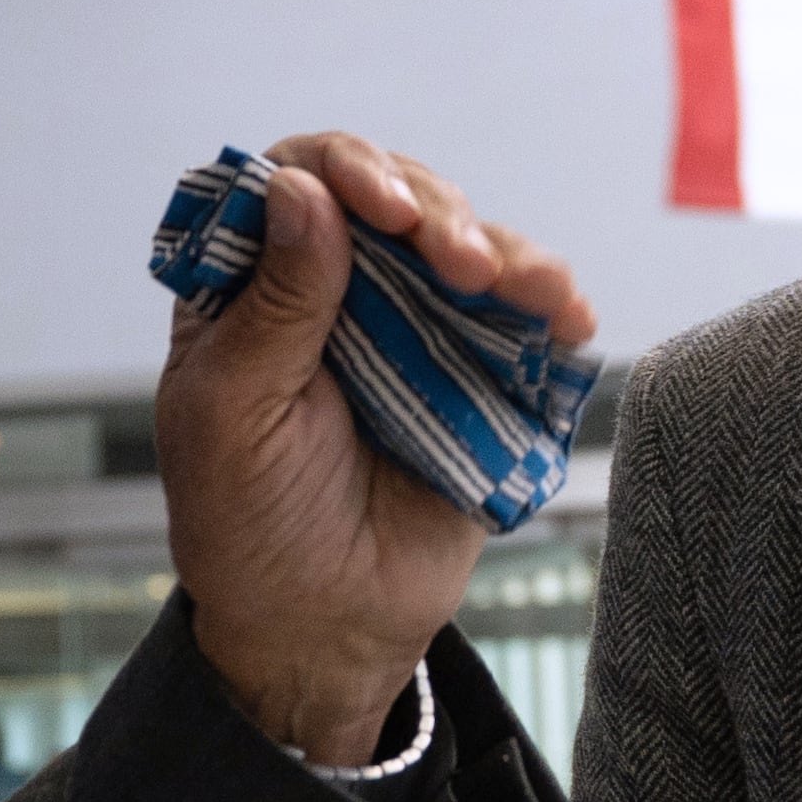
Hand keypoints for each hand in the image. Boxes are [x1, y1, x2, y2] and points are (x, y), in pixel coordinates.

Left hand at [154, 132, 594, 764]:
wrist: (323, 632)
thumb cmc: (250, 523)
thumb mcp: (235, 415)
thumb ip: (273, 306)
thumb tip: (298, 187)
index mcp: (253, 287)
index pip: (294, 179)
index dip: (340, 169)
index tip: (380, 208)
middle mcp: (336, 288)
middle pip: (394, 194)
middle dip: (434, 210)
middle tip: (457, 262)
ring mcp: (414, 326)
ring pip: (469, 242)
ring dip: (503, 248)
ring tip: (521, 289)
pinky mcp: (479, 374)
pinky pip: (524, 316)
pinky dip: (552, 301)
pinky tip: (566, 316)